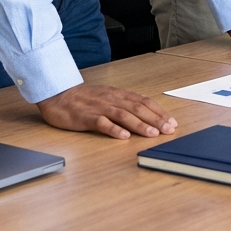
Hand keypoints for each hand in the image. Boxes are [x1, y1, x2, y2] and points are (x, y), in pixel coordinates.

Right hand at [37, 84, 176, 139]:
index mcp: (119, 95)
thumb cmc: (84, 98)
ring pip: (123, 115)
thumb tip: (146, 115)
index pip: (144, 102)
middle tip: (169, 129)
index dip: (159, 112)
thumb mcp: (108, 97)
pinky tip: (123, 136)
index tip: (172, 122)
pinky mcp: (85, 117)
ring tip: (152, 133)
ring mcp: (99, 108)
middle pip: (137, 108)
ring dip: (139, 125)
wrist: (57, 93)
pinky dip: (113, 129)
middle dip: (155, 119)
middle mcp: (112, 100)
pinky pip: (101, 123)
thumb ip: (125, 104)